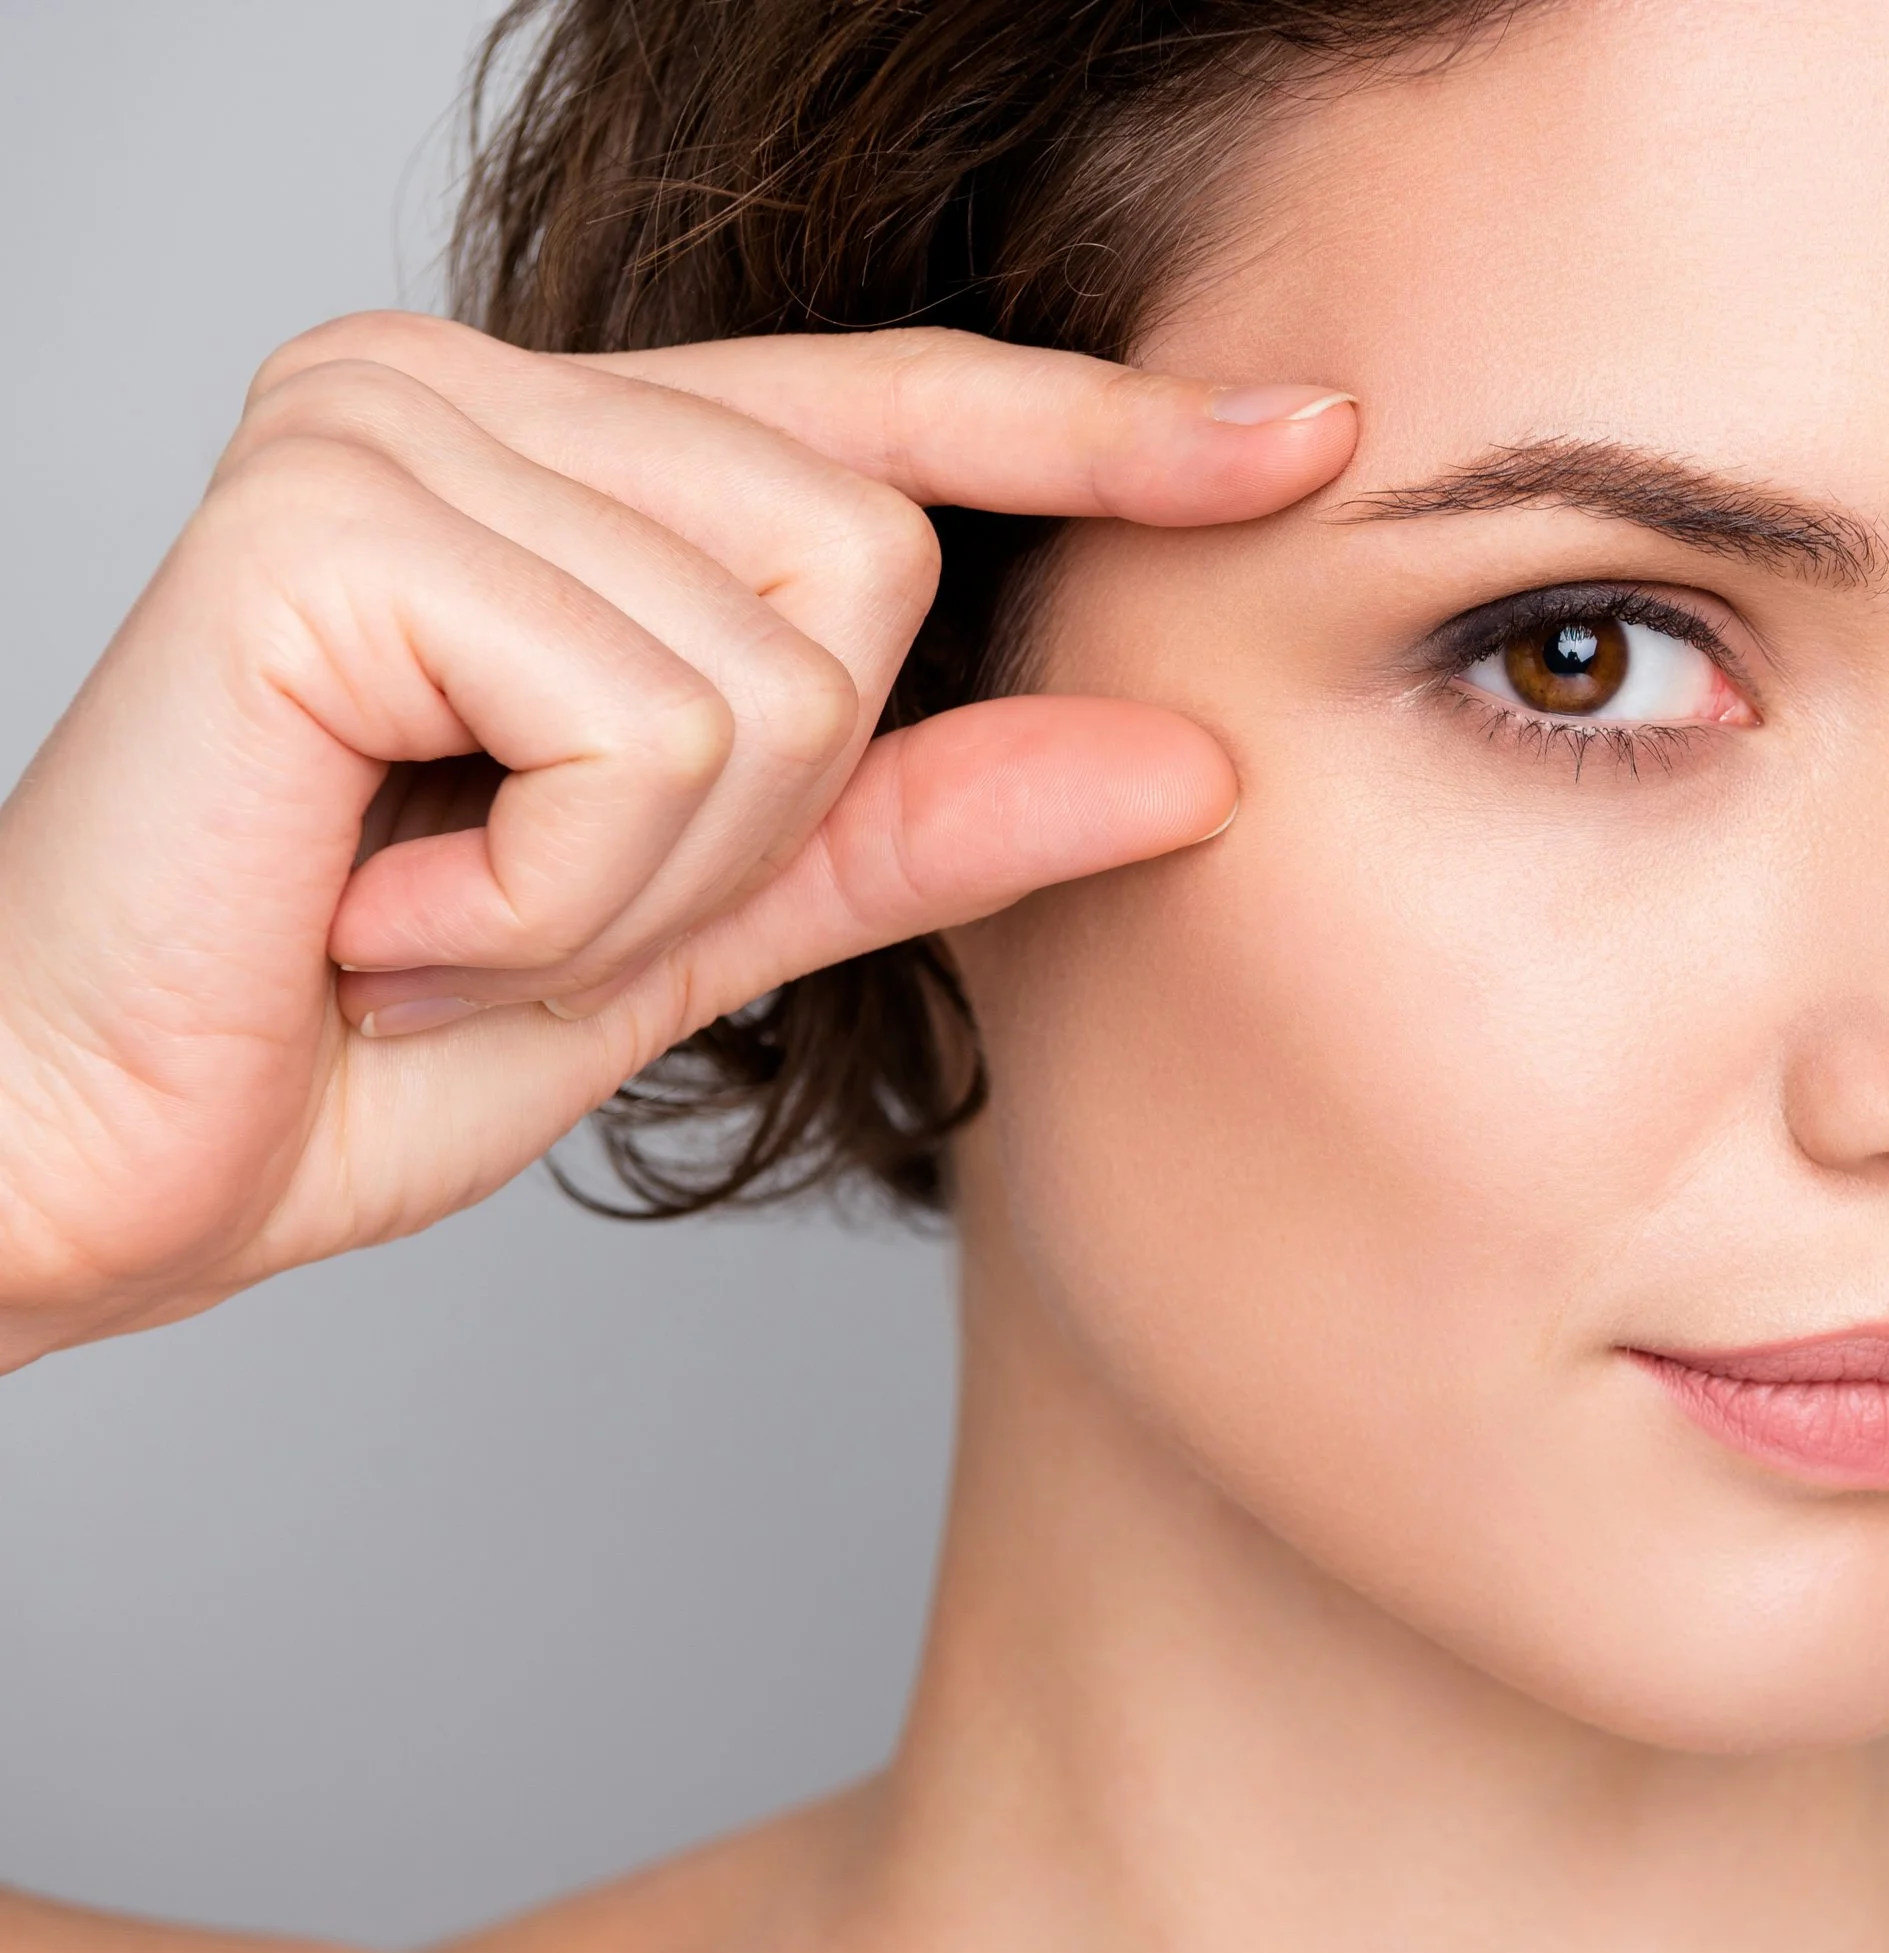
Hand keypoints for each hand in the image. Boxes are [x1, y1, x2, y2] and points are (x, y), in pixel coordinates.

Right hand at [0, 315, 1355, 1367]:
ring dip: (638, 881)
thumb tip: (1181, 751)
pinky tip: (383, 916)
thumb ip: (924, 821)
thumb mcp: (703, 923)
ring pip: (777, 658)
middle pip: (864, 557)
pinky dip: (552, 897)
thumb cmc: (357, 1042)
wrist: (94, 1162)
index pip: (882, 414)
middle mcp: (460, 388)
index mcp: (545, 459)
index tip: (1301, 440)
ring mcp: (384, 426)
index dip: (1096, 432)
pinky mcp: (325, 519)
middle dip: (743, 816)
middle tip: (521, 902)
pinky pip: (645, 728)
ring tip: (438, 918)